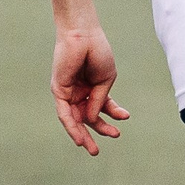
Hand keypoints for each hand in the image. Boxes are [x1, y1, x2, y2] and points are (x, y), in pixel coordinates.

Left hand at [51, 27, 127, 155]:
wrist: (83, 36)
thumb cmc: (97, 53)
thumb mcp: (105, 80)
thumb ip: (99, 101)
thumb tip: (91, 120)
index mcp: (93, 87)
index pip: (102, 107)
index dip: (114, 114)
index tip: (125, 118)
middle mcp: (79, 92)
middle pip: (87, 117)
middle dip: (97, 131)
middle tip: (104, 146)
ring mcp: (69, 93)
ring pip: (75, 120)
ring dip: (83, 135)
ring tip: (93, 149)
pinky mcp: (59, 92)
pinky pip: (65, 114)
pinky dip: (72, 127)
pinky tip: (79, 138)